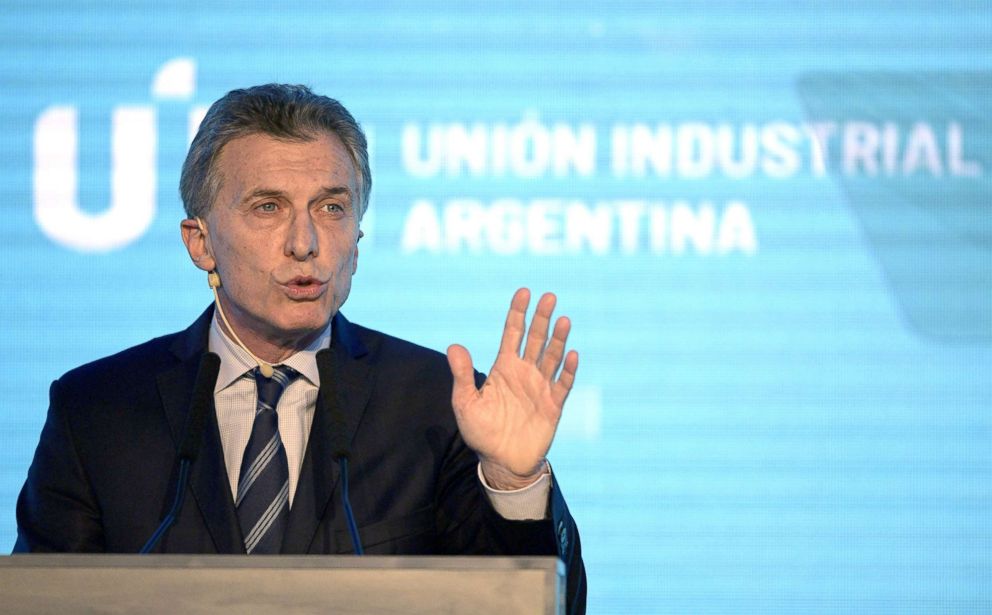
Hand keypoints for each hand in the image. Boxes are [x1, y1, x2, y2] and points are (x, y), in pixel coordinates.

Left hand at [446, 288, 578, 489]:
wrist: (501, 462)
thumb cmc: (481, 432)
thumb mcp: (465, 403)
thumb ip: (461, 375)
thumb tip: (453, 346)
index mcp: (504, 368)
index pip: (513, 333)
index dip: (518, 313)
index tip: (524, 292)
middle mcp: (524, 372)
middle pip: (536, 339)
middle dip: (542, 318)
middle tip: (549, 296)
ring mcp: (540, 387)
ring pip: (552, 357)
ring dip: (558, 339)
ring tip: (563, 320)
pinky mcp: (553, 405)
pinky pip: (563, 384)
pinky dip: (567, 369)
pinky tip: (570, 354)